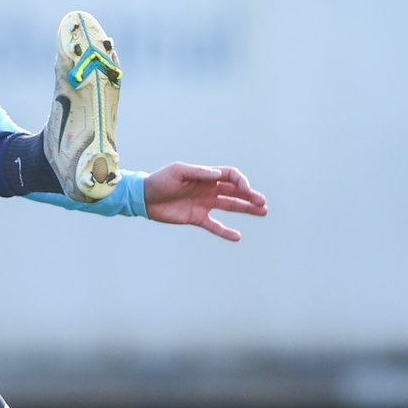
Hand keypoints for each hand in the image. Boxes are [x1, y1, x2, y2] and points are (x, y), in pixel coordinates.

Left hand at [143, 163, 266, 241]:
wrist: (143, 198)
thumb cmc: (159, 181)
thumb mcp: (178, 172)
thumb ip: (198, 172)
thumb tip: (217, 174)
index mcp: (205, 176)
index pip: (230, 176)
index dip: (240, 181)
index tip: (245, 189)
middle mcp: (208, 189)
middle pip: (235, 191)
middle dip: (250, 196)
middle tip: (263, 203)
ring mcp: (204, 204)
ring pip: (230, 206)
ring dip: (246, 209)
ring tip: (263, 212)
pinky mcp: (196, 218)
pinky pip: (215, 225)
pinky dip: (226, 231)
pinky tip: (238, 236)